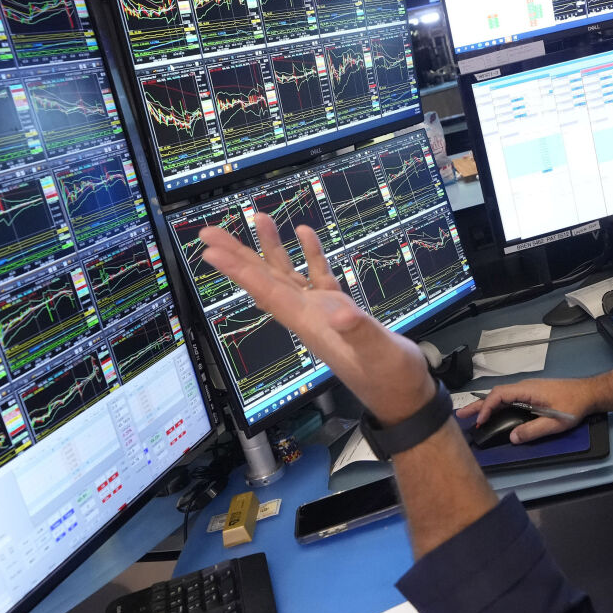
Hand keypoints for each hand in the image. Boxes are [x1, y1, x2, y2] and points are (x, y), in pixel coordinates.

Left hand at [197, 213, 432, 424]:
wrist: (402, 394)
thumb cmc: (389, 378)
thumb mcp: (376, 354)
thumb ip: (359, 332)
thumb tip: (340, 312)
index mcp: (310, 324)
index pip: (267, 292)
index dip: (239, 271)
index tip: (212, 251)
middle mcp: (308, 316)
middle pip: (265, 281)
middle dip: (238, 256)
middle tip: (210, 233)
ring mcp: (322, 312)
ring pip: (287, 275)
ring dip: (270, 248)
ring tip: (259, 218)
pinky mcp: (340, 309)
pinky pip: (317, 277)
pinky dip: (310, 255)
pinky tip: (305, 233)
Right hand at [457, 378, 596, 444]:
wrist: (589, 393)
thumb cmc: (574, 406)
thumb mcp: (555, 422)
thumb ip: (533, 430)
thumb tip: (512, 438)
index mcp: (527, 390)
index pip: (499, 395)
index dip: (486, 408)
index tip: (480, 422)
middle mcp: (524, 387)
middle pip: (496, 394)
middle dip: (477, 405)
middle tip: (460, 415)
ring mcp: (528, 390)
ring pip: (501, 396)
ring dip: (486, 405)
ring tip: (472, 416)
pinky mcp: (532, 394)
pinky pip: (509, 398)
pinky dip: (497, 406)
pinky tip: (493, 414)